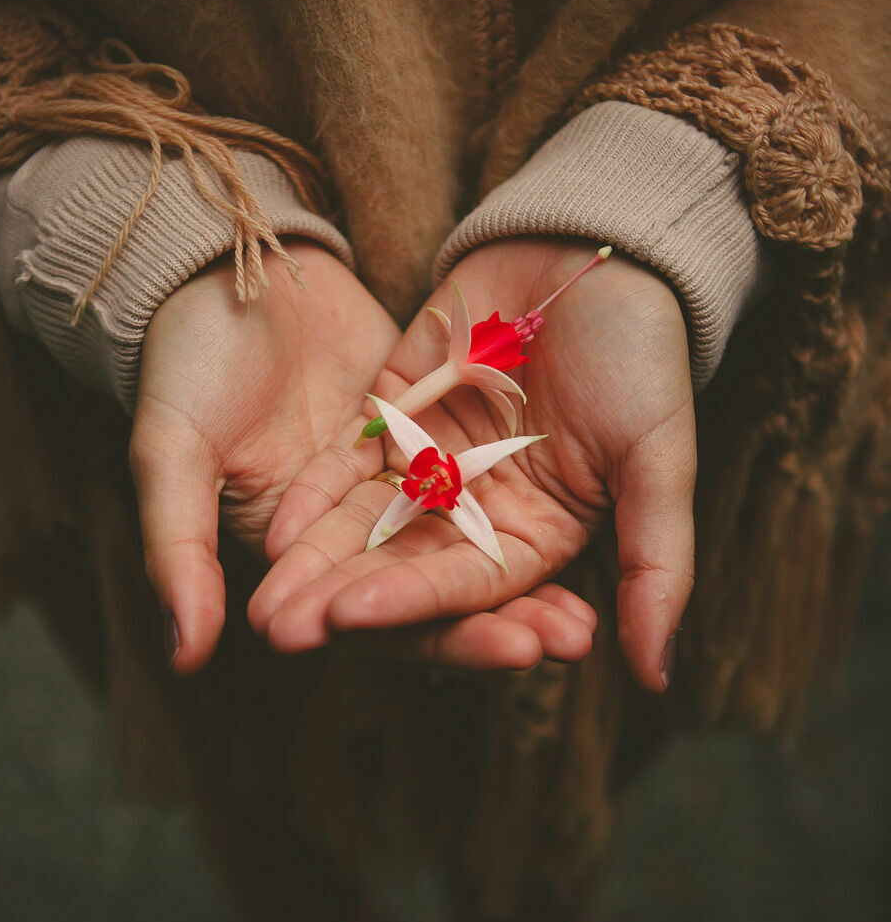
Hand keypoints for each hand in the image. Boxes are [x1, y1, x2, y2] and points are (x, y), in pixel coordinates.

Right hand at [130, 240, 595, 675]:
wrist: (219, 260)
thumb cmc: (182, 360)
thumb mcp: (170, 453)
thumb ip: (175, 553)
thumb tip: (185, 658)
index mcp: (295, 558)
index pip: (379, 618)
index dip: (446, 638)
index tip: (514, 649)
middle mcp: (352, 534)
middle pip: (439, 595)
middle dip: (502, 624)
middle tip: (568, 640)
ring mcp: (394, 483)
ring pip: (468, 546)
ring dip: (526, 584)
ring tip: (588, 616)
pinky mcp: (425, 433)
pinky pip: (480, 481)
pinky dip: (521, 505)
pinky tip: (584, 520)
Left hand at [248, 238, 695, 691]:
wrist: (596, 245)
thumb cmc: (643, 355)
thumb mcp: (659, 461)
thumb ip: (655, 565)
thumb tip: (659, 677)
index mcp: (538, 538)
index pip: (468, 587)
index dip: (412, 602)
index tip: (352, 617)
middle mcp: (477, 513)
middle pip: (403, 569)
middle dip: (344, 601)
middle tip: (282, 633)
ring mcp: (430, 464)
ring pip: (364, 526)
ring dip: (314, 565)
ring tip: (262, 603)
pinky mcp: (392, 415)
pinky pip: (347, 465)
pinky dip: (313, 497)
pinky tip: (273, 531)